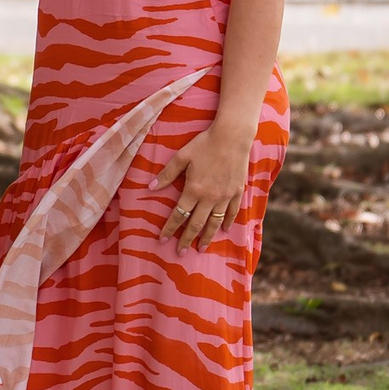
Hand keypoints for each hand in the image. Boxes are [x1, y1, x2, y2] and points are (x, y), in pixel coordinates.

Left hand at [155, 119, 252, 250]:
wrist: (232, 137)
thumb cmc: (204, 144)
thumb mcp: (181, 157)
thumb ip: (167, 174)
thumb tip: (150, 188)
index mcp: (193, 189)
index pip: (179, 215)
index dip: (170, 228)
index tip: (162, 240)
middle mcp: (209, 197)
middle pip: (196, 223)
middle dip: (187, 239)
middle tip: (181, 252)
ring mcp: (225, 196)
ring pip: (215, 222)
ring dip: (208, 237)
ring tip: (202, 248)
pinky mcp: (237, 192)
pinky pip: (232, 212)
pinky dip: (228, 222)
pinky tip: (224, 229)